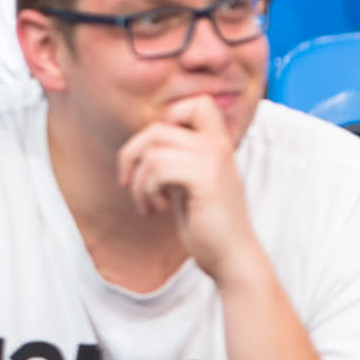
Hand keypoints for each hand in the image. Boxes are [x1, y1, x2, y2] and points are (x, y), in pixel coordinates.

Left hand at [116, 95, 256, 281]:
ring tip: (147, 203)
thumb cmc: (206, 222)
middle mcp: (219, 146)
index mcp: (219, 144)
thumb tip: (140, 143)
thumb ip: (176, 156)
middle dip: (132, 156)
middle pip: (157, 128)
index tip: (156, 154)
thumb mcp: (189, 180)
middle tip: (128, 183)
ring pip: (152, 151)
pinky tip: (157, 208)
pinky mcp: (205, 178)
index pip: (198, 103)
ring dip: (138, 182)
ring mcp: (214, 160)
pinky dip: (146, 190)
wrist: (231, 257)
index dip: (168, 120)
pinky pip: (157, 169)